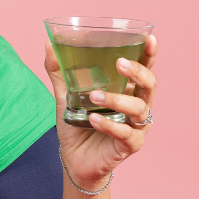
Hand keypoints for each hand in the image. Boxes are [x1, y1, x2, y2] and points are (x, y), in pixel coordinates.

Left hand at [44, 36, 157, 190]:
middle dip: (138, 72)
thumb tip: (48, 45)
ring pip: (139, 108)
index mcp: (127, 90)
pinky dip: (109, 125)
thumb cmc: (77, 126)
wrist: (74, 160)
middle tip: (120, 63)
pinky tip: (93, 119)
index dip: (149, 54)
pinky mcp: (130, 145)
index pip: (144, 68)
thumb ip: (60, 72)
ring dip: (117, 99)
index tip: (149, 38)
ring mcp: (136, 126)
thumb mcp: (66, 96)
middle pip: (149, 85)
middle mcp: (137, 106)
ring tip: (94, 96)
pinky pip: (126, 133)